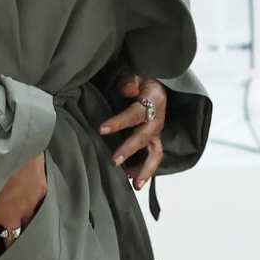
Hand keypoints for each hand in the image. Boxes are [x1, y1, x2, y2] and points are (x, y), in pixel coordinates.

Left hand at [0, 153, 46, 254]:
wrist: (19, 144)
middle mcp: (12, 213)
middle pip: (11, 241)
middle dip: (7, 245)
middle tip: (3, 247)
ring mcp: (29, 205)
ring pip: (28, 225)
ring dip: (22, 224)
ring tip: (18, 223)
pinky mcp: (41, 193)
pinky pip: (38, 206)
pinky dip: (32, 206)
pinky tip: (29, 200)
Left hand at [98, 71, 165, 190]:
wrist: (155, 84)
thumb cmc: (141, 78)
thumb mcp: (136, 73)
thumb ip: (129, 80)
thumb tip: (127, 90)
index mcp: (154, 101)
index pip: (135, 113)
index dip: (119, 122)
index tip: (101, 129)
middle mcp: (158, 120)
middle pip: (145, 138)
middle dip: (130, 150)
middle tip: (114, 162)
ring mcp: (156, 133)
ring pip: (155, 154)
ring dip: (146, 170)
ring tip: (135, 185)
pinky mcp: (153, 141)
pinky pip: (151, 157)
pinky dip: (143, 170)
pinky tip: (132, 180)